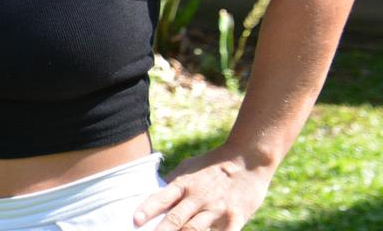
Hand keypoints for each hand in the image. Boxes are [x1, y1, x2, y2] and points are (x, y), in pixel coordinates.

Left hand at [134, 147, 273, 230]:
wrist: (247, 159)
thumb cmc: (212, 165)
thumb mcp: (188, 167)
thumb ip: (172, 182)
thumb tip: (152, 195)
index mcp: (184, 184)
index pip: (162, 198)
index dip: (147, 210)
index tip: (135, 221)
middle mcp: (198, 197)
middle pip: (176, 219)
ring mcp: (217, 209)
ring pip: (195, 230)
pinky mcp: (235, 218)